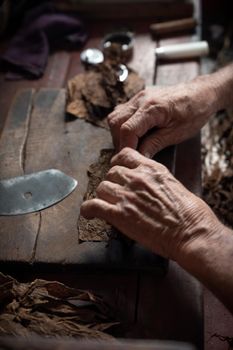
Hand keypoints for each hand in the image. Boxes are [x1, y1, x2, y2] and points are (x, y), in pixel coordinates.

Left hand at [81, 148, 219, 261]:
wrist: (190, 232)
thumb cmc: (190, 213)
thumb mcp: (174, 185)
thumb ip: (155, 180)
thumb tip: (147, 185)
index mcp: (151, 169)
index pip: (125, 154)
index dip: (118, 163)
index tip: (118, 170)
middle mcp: (136, 178)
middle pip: (112, 173)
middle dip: (113, 182)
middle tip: (116, 194)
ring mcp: (126, 195)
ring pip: (102, 187)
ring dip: (103, 196)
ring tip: (106, 205)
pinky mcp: (118, 214)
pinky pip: (93, 206)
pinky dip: (88, 210)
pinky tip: (90, 214)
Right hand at [108, 77, 217, 156]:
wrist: (201, 93)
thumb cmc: (194, 112)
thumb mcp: (177, 134)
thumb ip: (154, 145)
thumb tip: (138, 157)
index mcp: (152, 108)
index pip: (127, 130)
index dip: (126, 147)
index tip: (129, 159)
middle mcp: (141, 99)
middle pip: (116, 122)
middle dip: (120, 141)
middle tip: (130, 154)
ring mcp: (138, 97)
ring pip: (115, 117)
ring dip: (119, 133)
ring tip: (132, 145)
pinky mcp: (138, 99)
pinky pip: (122, 112)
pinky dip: (122, 125)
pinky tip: (134, 134)